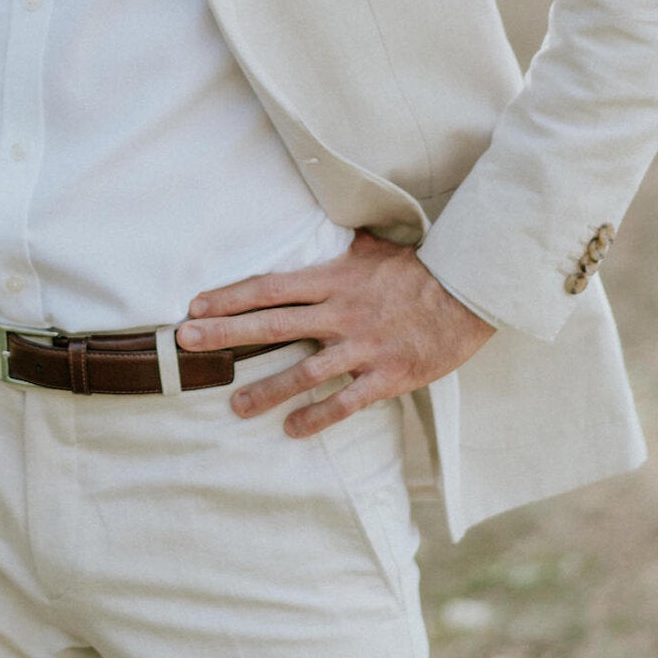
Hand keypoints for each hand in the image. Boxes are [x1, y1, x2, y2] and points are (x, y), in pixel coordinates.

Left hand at [176, 230, 495, 437]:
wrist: (470, 291)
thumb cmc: (422, 268)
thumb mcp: (376, 248)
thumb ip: (344, 246)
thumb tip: (325, 227)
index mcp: (335, 279)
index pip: (270, 287)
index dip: (230, 297)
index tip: (196, 307)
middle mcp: (341, 313)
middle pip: (273, 324)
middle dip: (226, 335)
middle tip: (187, 343)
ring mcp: (363, 346)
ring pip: (305, 371)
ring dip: (267, 389)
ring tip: (235, 405)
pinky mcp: (387, 375)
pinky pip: (346, 401)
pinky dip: (318, 416)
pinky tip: (292, 430)